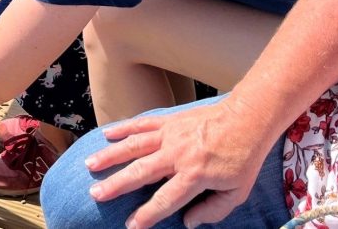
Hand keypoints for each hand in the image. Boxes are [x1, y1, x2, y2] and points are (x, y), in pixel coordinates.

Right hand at [85, 99, 275, 228]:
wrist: (247, 119)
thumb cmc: (243, 158)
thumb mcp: (236, 192)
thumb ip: (212, 210)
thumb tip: (188, 222)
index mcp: (194, 175)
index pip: (165, 200)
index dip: (146, 215)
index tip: (130, 225)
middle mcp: (177, 155)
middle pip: (140, 172)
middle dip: (116, 185)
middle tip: (95, 193)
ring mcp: (170, 135)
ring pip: (134, 146)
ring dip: (110, 155)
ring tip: (90, 164)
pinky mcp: (168, 121)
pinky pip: (141, 124)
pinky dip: (123, 128)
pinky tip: (106, 134)